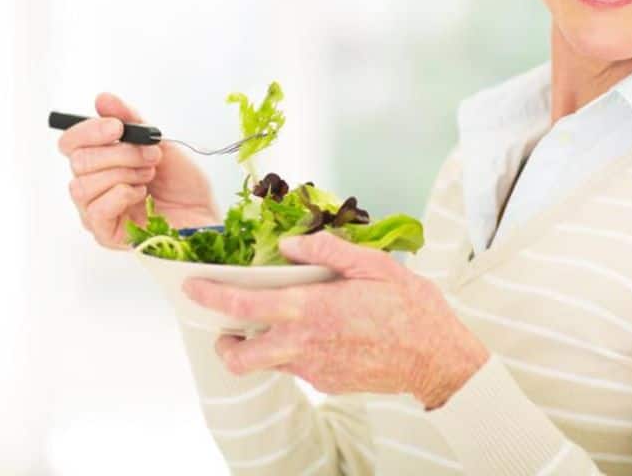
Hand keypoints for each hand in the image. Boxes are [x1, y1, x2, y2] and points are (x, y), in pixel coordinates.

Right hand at [57, 93, 218, 248]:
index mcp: (100, 161)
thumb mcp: (160, 142)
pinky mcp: (105, 234)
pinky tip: (142, 195)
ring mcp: (96, 211)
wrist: (205, 213)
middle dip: (121, 153)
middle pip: (78, 161)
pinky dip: (122, 195)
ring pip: (83, 185)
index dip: (88, 131)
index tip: (117, 128)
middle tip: (151, 156)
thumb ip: (130, 120)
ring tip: (149, 176)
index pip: (70, 142)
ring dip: (124, 174)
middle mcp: (92, 185)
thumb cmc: (183, 183)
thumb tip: (103, 99)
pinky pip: (96, 210)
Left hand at [183, 231, 489, 408]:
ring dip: (264, 344)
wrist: (438, 358)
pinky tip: (324, 333)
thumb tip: (288, 246)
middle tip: (227, 325)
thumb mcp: (373, 264)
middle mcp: (305, 345)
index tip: (193, 288)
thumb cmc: (410, 307)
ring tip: (285, 321)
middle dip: (224, 342)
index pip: (245, 305)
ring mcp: (314, 370)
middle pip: (241, 356)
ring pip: (269, 362)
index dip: (212, 297)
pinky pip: (298, 367)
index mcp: (312, 310)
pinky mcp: (327, 384)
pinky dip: (296, 350)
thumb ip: (326, 252)